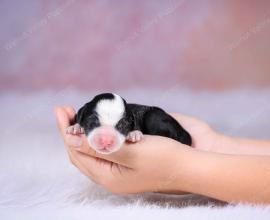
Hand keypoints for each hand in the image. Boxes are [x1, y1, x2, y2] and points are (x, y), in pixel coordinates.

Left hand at [54, 106, 215, 193]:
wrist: (190, 167)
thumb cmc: (165, 159)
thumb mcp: (131, 152)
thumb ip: (100, 147)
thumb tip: (70, 139)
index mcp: (108, 177)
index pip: (76, 152)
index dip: (65, 131)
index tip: (61, 110)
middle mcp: (111, 177)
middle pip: (81, 153)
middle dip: (71, 131)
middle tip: (66, 110)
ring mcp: (120, 172)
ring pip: (93, 152)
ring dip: (83, 134)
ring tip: (78, 116)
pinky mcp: (129, 164)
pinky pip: (105, 151)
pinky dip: (97, 137)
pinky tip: (98, 127)